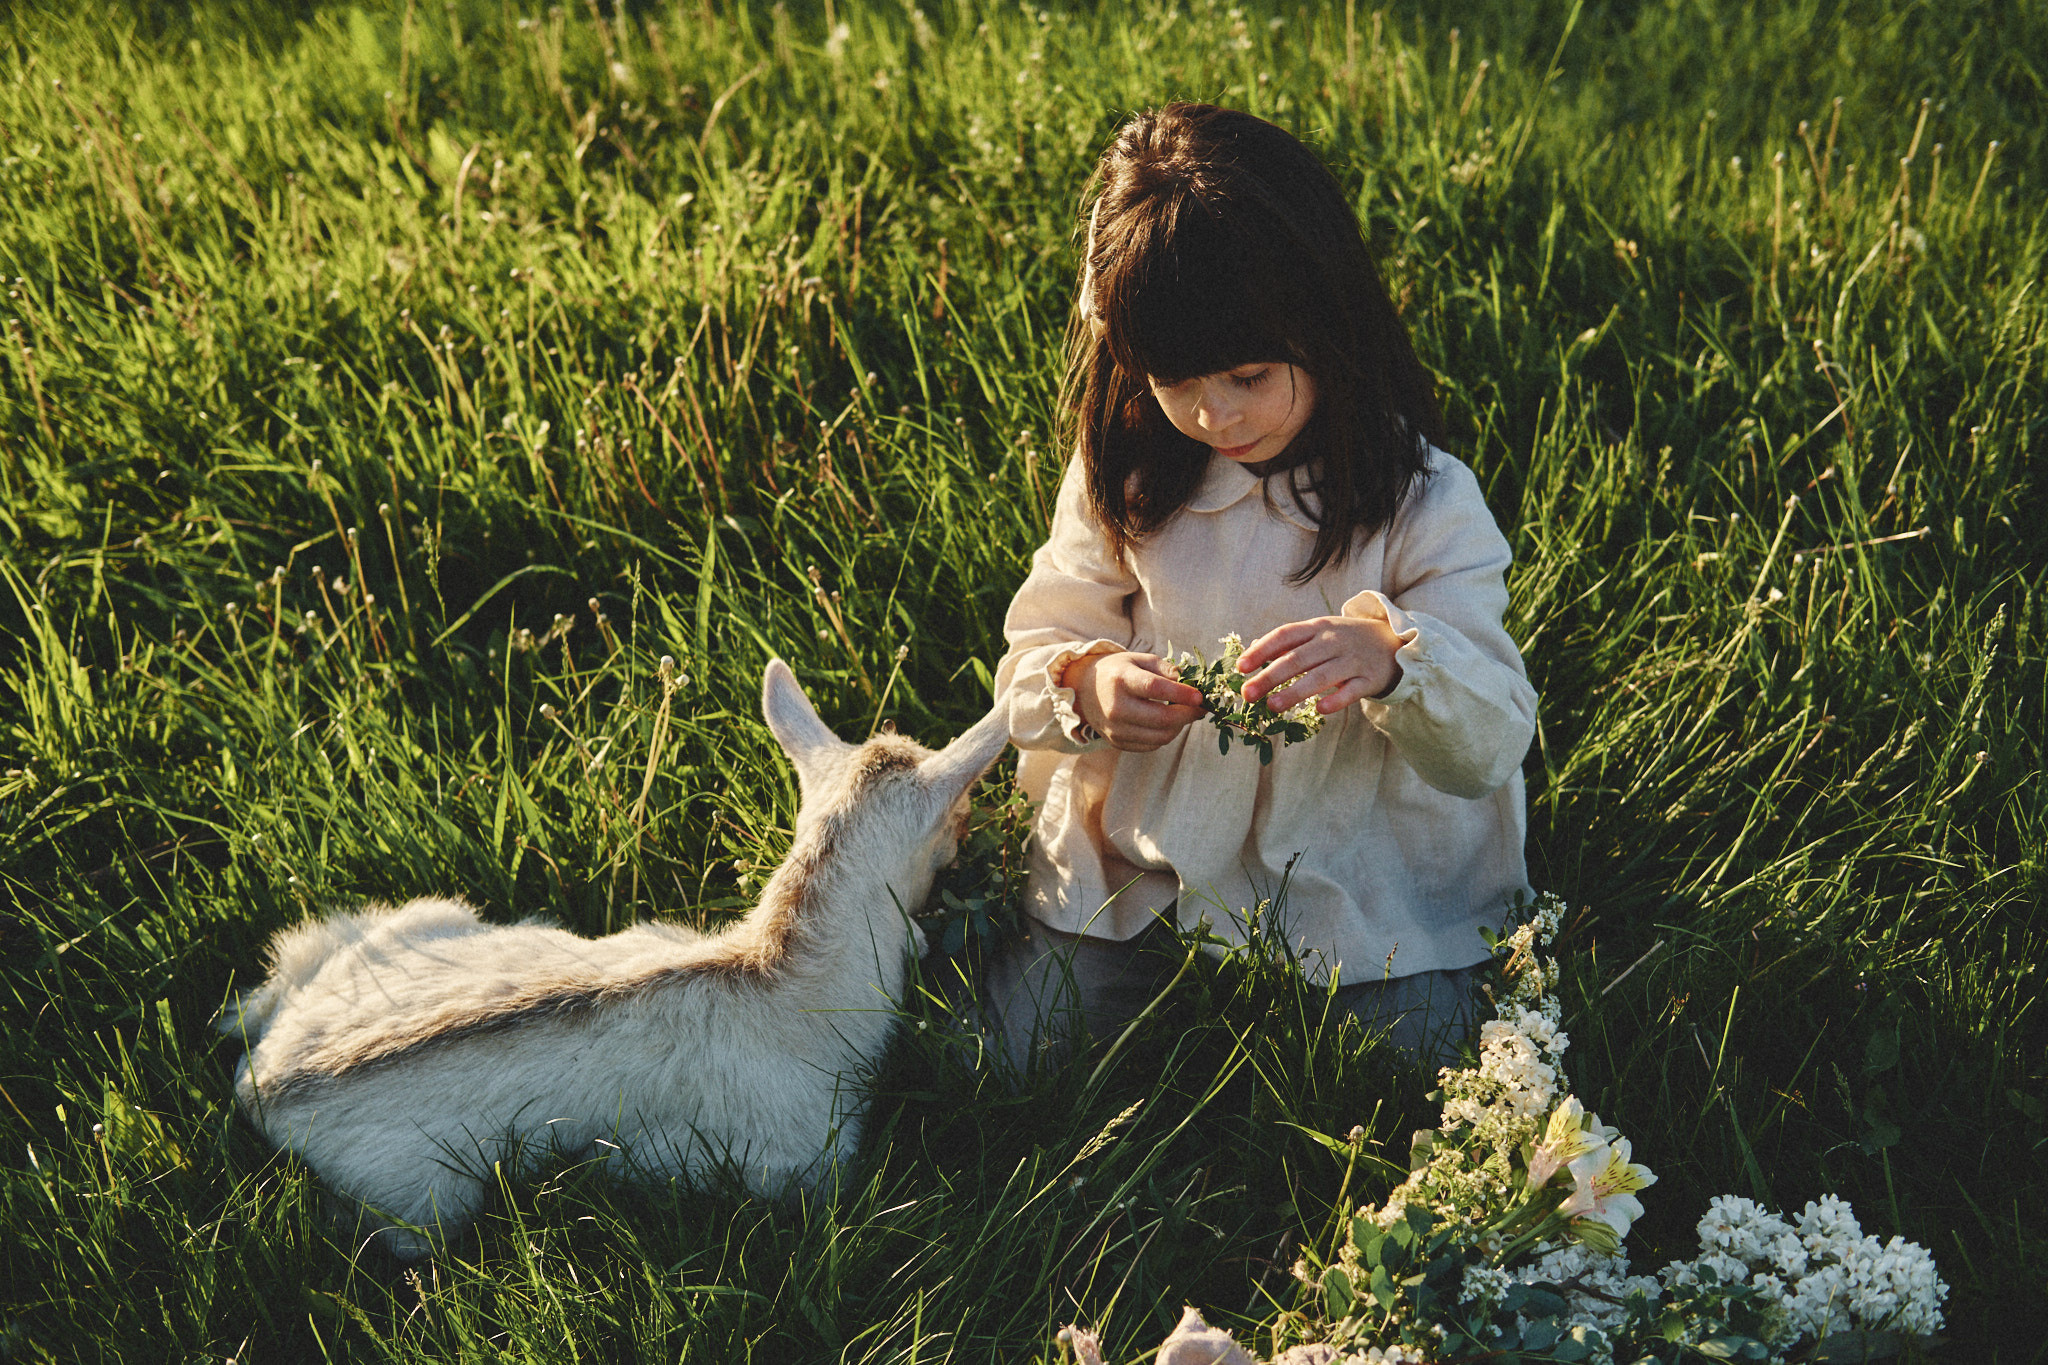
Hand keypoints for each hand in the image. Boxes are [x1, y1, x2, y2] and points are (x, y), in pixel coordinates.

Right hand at [1066, 652, 1206, 750]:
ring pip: (1160, 736)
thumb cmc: (1117, 671)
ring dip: (1179, 726)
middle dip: (1188, 714)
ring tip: (1184, 714)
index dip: (1181, 694)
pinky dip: (1166, 735)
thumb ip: (1165, 669)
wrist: (1084, 690)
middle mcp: (1116, 707)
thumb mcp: (1139, 660)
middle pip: (1161, 718)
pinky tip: (1168, 722)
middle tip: (1201, 708)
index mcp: (1121, 680)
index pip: (1155, 689)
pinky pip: (1152, 745)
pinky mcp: (1117, 742)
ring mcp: (1115, 729)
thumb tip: (1192, 683)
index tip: (1200, 697)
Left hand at [1237, 615, 1403, 713]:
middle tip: (1248, 694)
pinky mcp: (1369, 679)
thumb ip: (1289, 642)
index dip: (1261, 650)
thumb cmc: (1345, 640)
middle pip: (1297, 659)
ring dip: (1295, 692)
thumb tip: (1253, 651)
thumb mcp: (1319, 632)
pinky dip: (1335, 700)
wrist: (1394, 642)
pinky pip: (1351, 691)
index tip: (1242, 667)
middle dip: (1270, 676)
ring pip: (1321, 676)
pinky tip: (1319, 710)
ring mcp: (1352, 660)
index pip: (1284, 635)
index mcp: (1317, 628)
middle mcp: (1332, 642)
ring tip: (1273, 706)